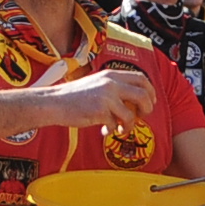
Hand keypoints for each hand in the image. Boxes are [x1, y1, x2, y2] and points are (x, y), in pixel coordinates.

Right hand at [42, 64, 156, 130]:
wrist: (54, 102)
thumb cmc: (74, 96)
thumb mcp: (97, 84)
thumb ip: (114, 88)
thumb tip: (134, 103)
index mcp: (112, 75)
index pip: (142, 78)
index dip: (150, 91)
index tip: (149, 102)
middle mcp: (111, 83)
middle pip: (143, 94)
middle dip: (147, 108)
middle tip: (142, 116)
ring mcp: (106, 97)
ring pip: (132, 114)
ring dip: (130, 125)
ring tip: (122, 129)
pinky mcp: (100, 111)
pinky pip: (115, 124)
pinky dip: (113, 130)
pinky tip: (104, 131)